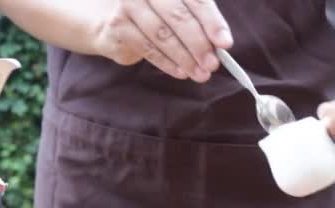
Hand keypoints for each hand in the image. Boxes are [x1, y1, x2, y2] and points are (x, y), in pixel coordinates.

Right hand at [93, 0, 232, 82]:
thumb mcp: (176, 7)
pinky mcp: (118, 25)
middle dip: (199, 44)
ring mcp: (129, 4)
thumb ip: (197, 20)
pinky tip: (181, 72)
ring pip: (162, 35)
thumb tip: (218, 46)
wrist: (109, 14)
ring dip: (185, 58)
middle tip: (212, 64)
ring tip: (200, 73)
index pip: (196, 0)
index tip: (225, 43)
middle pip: (178, 17)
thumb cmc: (152, 10)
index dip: (212, 22)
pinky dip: (167, 63)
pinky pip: (147, 48)